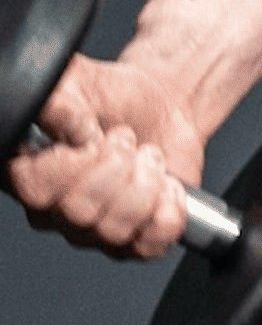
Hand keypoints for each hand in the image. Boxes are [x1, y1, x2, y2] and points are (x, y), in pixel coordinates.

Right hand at [4, 53, 205, 260]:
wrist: (164, 108)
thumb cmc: (117, 97)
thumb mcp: (83, 82)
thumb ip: (60, 97)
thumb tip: (54, 113)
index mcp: (29, 173)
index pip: (37, 188)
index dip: (76, 162)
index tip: (95, 135)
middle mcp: (54, 211)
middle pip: (80, 212)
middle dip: (118, 164)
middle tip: (127, 140)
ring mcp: (92, 232)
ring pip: (116, 231)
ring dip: (147, 182)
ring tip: (147, 158)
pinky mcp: (132, 242)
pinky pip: (151, 243)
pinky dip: (170, 207)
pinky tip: (166, 184)